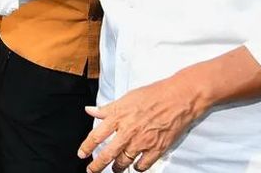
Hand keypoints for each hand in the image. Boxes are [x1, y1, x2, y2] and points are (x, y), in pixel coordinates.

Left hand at [78, 76, 207, 172]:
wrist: (178, 98)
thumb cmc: (154, 95)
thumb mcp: (126, 98)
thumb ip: (107, 108)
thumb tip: (90, 110)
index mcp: (118, 117)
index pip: (96, 135)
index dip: (86, 147)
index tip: (82, 154)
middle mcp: (128, 131)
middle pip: (107, 154)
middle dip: (97, 166)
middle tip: (91, 170)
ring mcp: (142, 142)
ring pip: (123, 162)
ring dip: (117, 168)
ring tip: (115, 168)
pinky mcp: (156, 149)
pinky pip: (142, 165)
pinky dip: (137, 168)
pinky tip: (135, 165)